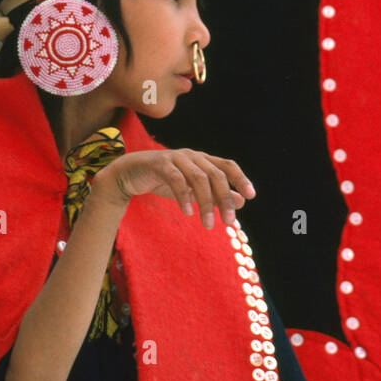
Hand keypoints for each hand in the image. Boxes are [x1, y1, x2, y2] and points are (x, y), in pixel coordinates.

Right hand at [95, 149, 254, 228]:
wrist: (129, 174)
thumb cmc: (164, 181)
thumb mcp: (192, 191)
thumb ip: (215, 195)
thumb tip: (242, 201)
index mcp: (203, 160)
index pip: (227, 165)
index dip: (240, 179)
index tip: (251, 196)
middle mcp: (192, 156)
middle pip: (216, 174)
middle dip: (225, 198)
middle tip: (229, 222)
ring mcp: (176, 157)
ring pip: (198, 178)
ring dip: (206, 202)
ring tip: (208, 225)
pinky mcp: (159, 163)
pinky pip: (175, 178)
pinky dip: (184, 196)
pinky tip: (187, 213)